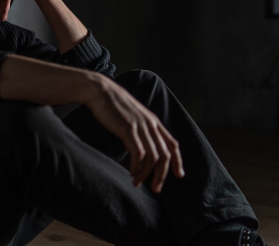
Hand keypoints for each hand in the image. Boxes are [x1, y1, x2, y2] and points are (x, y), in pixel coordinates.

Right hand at [85, 74, 184, 192]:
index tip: (178, 175)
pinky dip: (137, 166)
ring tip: (138, 183)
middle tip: (155, 188)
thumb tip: (141, 146)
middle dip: (162, 175)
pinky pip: (139, 153)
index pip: (173, 144)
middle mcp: (151, 124)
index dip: (178, 161)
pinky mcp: (128, 128)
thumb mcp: (132, 116)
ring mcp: (140, 126)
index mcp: (153, 121)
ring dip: (146, 174)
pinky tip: (131, 173)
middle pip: (165, 155)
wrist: (100, 91)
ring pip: (153, 157)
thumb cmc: (112, 105)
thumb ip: (140, 129)